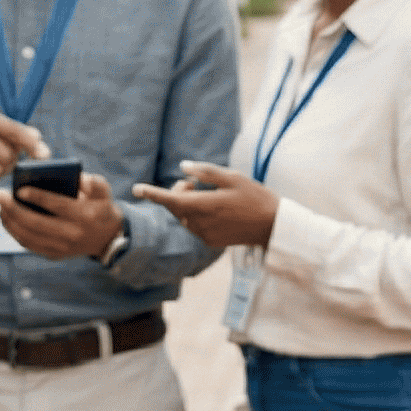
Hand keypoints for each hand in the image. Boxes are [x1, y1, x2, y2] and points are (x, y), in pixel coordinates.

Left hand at [0, 173, 124, 261]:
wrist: (108, 238)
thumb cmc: (101, 207)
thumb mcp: (104, 191)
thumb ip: (93, 181)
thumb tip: (77, 178)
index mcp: (84, 216)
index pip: (57, 206)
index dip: (37, 197)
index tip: (19, 189)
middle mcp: (72, 234)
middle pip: (36, 223)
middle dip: (13, 209)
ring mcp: (62, 248)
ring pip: (28, 237)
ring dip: (9, 222)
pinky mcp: (54, 255)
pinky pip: (28, 245)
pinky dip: (14, 233)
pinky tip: (6, 220)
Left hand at [133, 161, 278, 248]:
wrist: (274, 226)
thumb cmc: (256, 197)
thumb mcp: (233, 177)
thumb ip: (206, 172)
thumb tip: (183, 167)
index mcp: (205, 205)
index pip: (171, 199)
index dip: (153, 193)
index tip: (137, 189)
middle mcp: (201, 223)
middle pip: (176, 207)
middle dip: (178, 192)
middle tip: (194, 182)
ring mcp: (205, 235)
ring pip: (184, 217)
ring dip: (188, 204)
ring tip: (208, 195)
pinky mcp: (211, 242)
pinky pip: (195, 227)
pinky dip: (197, 216)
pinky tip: (216, 210)